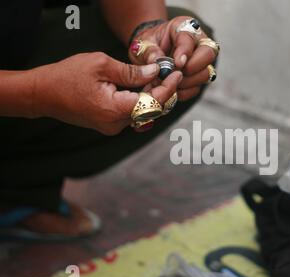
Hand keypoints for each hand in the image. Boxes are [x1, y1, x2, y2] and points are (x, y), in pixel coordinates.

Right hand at [32, 52, 182, 134]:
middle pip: (151, 111)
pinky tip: (143, 89)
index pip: (152, 103)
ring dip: (153, 98)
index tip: (176, 75)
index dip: (167, 89)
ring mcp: (112, 127)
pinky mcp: (109, 125)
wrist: (43, 94)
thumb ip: (131, 72)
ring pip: (143, 114)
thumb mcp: (101, 65)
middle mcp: (115, 124)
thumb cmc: (67, 76)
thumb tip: (155, 71)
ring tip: (158, 79)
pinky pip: (132, 115)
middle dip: (163, 93)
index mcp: (114, 110)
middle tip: (170, 75)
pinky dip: (141, 103)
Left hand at [128, 16, 217, 100]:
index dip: (186, 52)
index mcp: (183, 27)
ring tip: (169, 81)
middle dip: (193, 67)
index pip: (191, 38)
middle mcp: (198, 43)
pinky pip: (196, 88)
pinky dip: (183, 92)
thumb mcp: (143, 44)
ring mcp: (201, 62)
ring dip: (187, 82)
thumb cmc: (147, 45)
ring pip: (205, 74)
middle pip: (208, 54)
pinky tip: (170, 89)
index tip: (177, 63)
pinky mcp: (197, 78)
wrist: (148, 55)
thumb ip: (149, 52)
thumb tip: (157, 63)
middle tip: (176, 73)